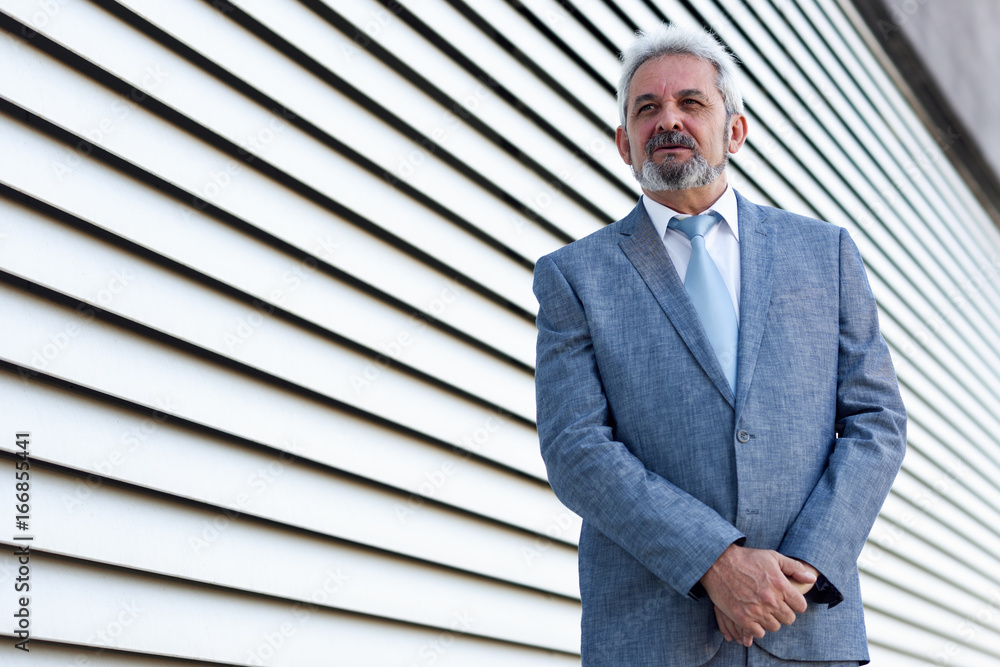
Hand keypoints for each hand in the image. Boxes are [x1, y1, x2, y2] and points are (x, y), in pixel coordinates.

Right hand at [700, 544, 815, 639]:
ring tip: (762, 610)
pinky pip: (759, 633)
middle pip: (789, 619)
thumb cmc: (746, 558)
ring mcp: (756, 610)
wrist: (717, 563)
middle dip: (783, 613)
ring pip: (774, 627)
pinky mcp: (742, 618)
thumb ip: (795, 568)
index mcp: (780, 585)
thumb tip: (812, 579)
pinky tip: (753, 617)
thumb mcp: (772, 557)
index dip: (795, 603)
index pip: (800, 606)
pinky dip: (757, 628)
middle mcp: (771, 599)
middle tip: (773, 605)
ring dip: (770, 620)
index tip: (787, 600)